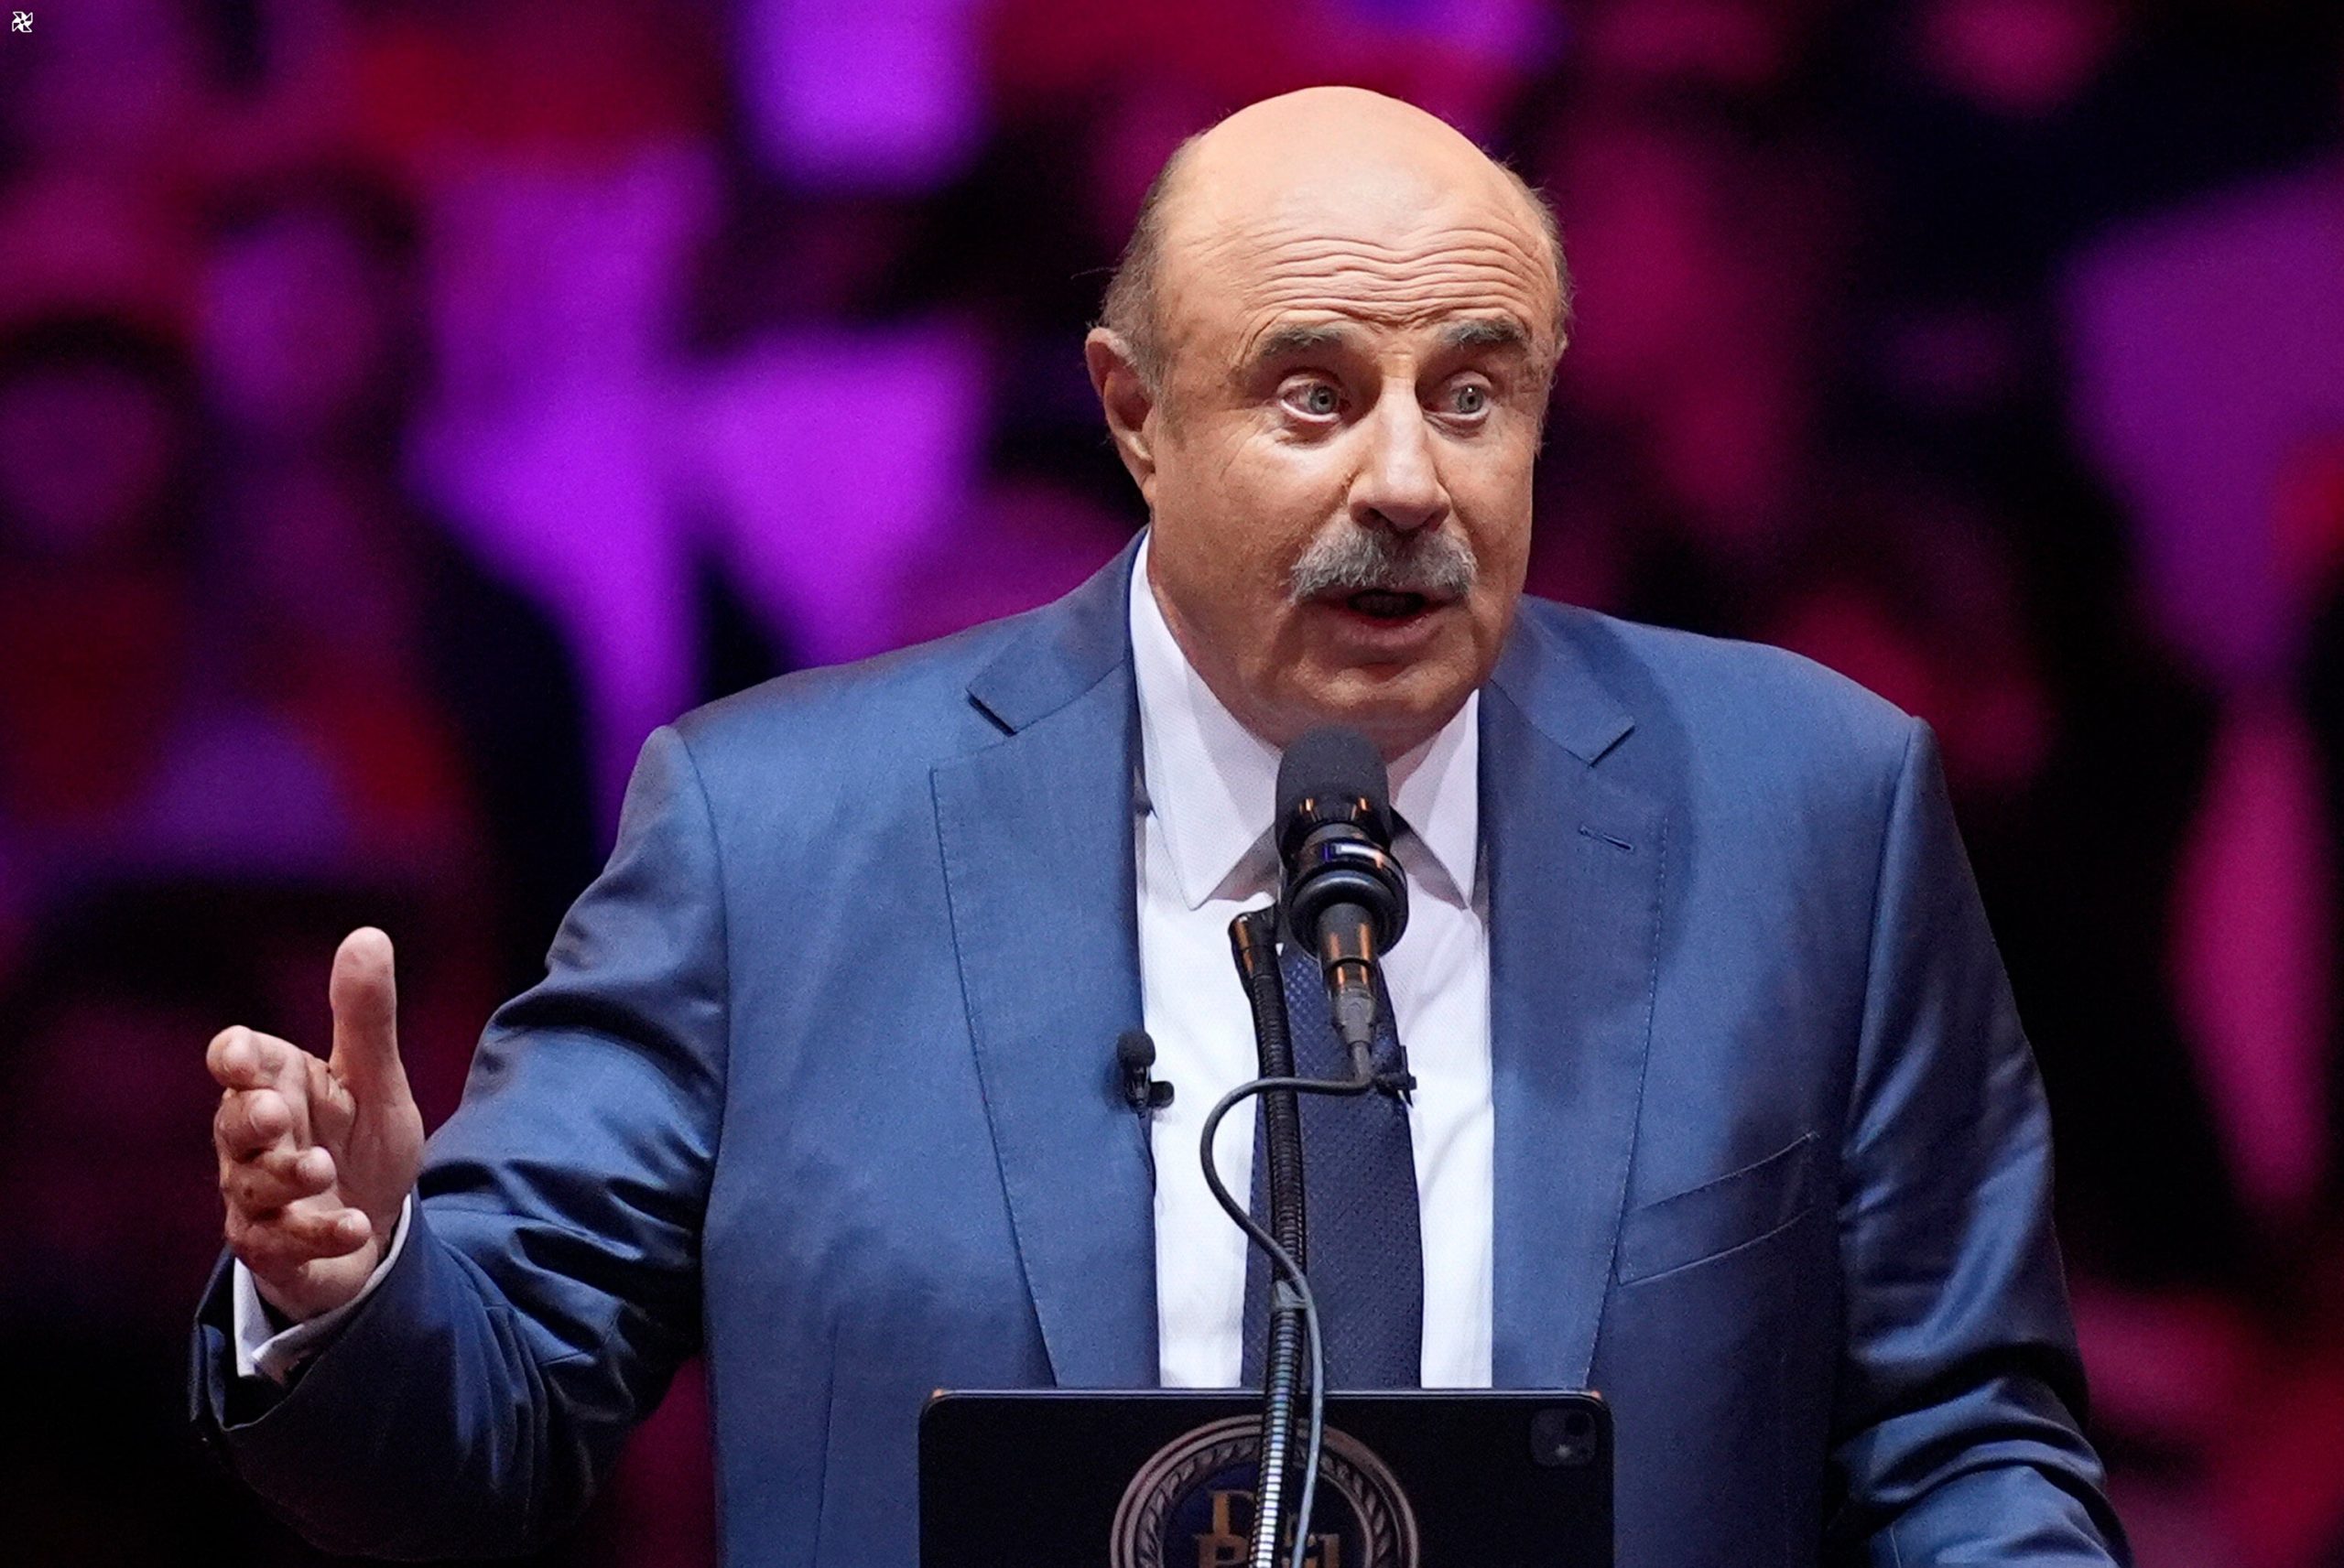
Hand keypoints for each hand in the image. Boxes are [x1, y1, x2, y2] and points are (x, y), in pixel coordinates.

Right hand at [209, 927, 425, 1322]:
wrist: (372, 1225)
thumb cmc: (359, 1141)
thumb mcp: (375, 1079)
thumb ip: (367, 1017)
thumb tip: (369, 935)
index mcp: (277, 1084)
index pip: (237, 1060)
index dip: (234, 1057)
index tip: (241, 1057)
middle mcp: (254, 1140)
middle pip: (231, 1123)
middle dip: (249, 1118)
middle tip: (275, 1114)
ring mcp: (256, 1196)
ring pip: (251, 1185)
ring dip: (285, 1176)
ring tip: (321, 1167)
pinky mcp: (271, 1247)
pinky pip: (281, 1243)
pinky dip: (317, 1233)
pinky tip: (354, 1226)